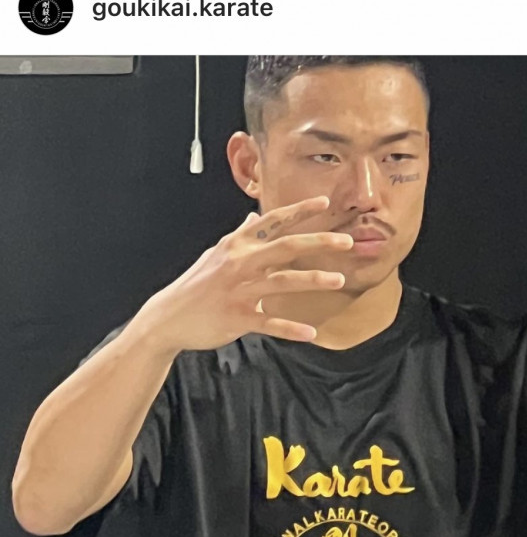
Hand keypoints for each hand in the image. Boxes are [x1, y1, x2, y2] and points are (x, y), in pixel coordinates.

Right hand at [136, 195, 353, 354]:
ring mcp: (239, 291)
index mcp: (237, 246)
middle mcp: (240, 263)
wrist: (169, 317)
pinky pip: (269, 323)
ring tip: (339, 281)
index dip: (299, 212)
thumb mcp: (216, 255)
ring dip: (313, 281)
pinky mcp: (237, 318)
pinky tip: (311, 333)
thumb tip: (253, 218)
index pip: (272, 222)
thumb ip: (240, 237)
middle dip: (317, 242)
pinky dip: (291, 329)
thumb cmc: (196, 285)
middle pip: (285, 247)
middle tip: (347, 241)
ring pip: (282, 283)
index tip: (324, 204)